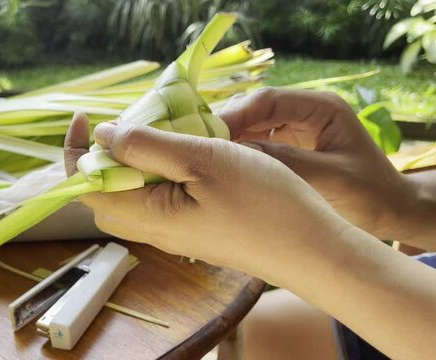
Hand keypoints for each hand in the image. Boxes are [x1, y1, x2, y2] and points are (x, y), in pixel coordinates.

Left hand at [64, 112, 349, 282]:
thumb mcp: (202, 160)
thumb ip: (148, 147)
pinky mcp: (194, 230)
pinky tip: (184, 155)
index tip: (86, 117)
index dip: (77, 151)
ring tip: (155, 134)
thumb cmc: (261, 203)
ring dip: (133, 164)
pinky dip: (157, 174)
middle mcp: (153, 230)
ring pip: (133, 196)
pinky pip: (159, 200)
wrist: (310, 249)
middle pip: (105, 194)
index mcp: (146, 215)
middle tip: (123, 125)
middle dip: (101, 157)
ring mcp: (175, 233)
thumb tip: (104, 136)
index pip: (88, 186)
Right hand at [219, 88, 417, 242]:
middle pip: (255, 108)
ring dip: (229, 139)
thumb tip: (237, 153)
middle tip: (199, 147)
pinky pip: (257, 141)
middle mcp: (306, 111)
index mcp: (321, 108)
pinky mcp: (290, 145)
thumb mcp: (329, 178)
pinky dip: (240, 152)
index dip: (235, 114)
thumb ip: (286, 162)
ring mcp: (297, 128)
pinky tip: (224, 166)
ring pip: (252, 124)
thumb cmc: (370, 194)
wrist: (391, 211)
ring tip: (206, 157)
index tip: (208, 136)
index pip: (268, 100)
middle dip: (227, 125)